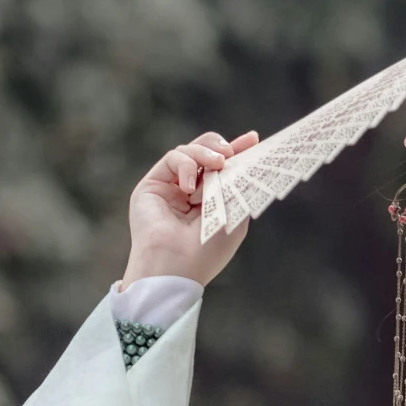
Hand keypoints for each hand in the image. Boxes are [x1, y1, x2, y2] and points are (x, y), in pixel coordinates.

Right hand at [122, 130, 259, 288]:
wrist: (175, 266)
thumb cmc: (207, 249)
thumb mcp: (235, 214)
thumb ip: (238, 185)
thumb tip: (244, 158)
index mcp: (212, 201)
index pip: (224, 168)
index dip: (238, 150)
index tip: (253, 139)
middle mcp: (191, 192)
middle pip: (204, 152)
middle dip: (220, 146)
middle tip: (229, 153)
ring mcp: (171, 187)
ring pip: (188, 151)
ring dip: (205, 154)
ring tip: (217, 165)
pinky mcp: (153, 184)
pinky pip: (172, 158)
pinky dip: (185, 165)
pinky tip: (189, 187)